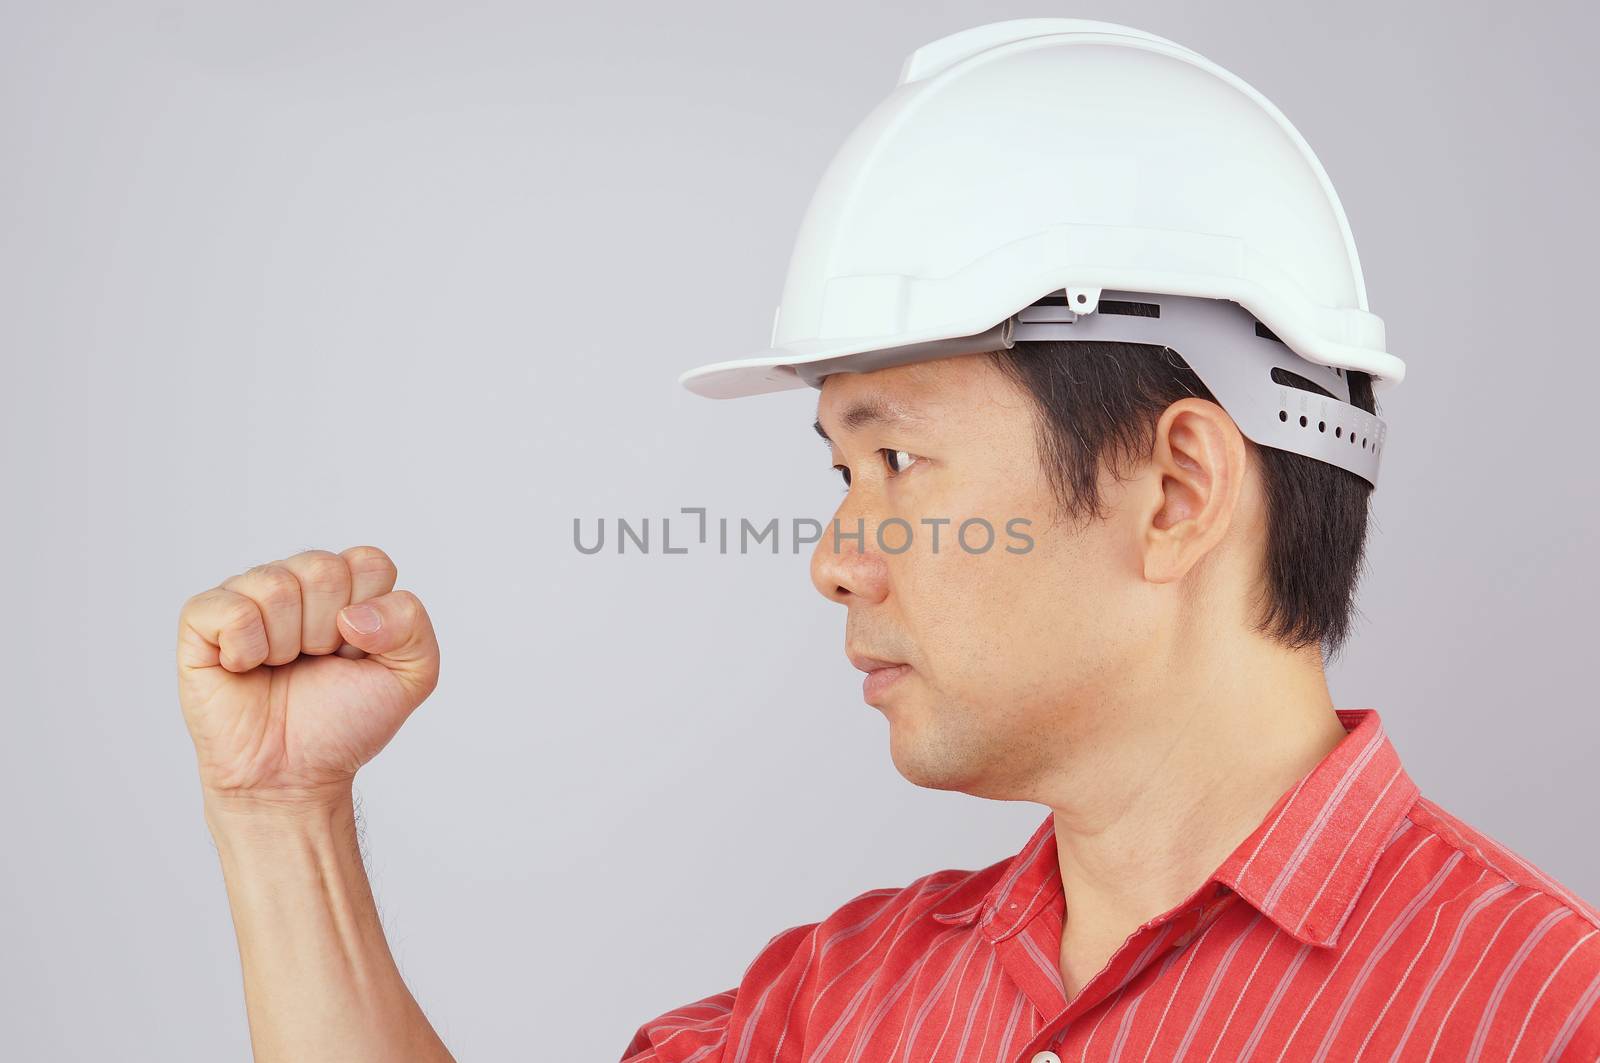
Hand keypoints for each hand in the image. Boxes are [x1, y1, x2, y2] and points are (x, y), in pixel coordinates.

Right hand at [176, 546, 439, 808]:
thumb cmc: (346, 721)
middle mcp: (295, 582)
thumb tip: (353, 613)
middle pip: (323, 569)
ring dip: (288, 644)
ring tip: (281, 668)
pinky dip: (246, 649)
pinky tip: (245, 668)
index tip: (358, 652)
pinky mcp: (202, 621)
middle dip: (328, 631)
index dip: (371, 615)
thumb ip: (412, 624)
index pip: (369, 562)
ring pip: (277, 586)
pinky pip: (230, 609)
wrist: (295, 775)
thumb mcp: (412, 675)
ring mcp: (247, 597)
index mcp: (346, 587)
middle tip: (316, 662)